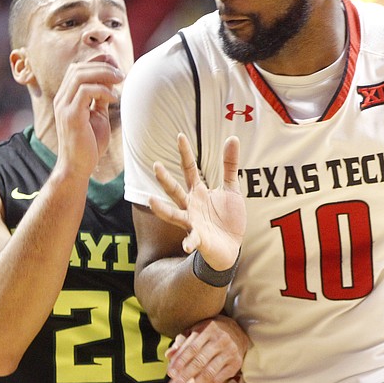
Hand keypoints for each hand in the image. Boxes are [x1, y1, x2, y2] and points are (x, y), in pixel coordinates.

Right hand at [53, 61, 123, 177]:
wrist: (78, 166)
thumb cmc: (89, 143)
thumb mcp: (98, 115)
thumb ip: (101, 98)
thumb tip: (111, 80)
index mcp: (66, 97)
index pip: (76, 69)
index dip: (96, 62)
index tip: (116, 66)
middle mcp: (61, 99)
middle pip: (77, 68)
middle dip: (102, 66)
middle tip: (121, 74)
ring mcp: (64, 107)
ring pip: (80, 76)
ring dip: (103, 74)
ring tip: (120, 81)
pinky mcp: (71, 116)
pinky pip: (85, 92)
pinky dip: (103, 90)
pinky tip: (114, 98)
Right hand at [149, 133, 244, 270]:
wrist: (231, 246)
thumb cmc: (228, 217)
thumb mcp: (232, 188)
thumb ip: (230, 166)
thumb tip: (232, 138)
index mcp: (198, 192)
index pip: (189, 169)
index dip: (185, 153)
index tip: (180, 136)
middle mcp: (191, 206)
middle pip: (175, 190)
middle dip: (165, 179)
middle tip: (156, 165)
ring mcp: (193, 222)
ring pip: (174, 214)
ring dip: (162, 209)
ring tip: (151, 201)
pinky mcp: (199, 238)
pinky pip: (192, 240)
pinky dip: (189, 242)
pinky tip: (186, 245)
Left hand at [165, 315, 247, 382]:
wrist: (236, 333)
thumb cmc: (210, 334)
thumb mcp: (197, 332)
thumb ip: (182, 343)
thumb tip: (168, 355)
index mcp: (209, 329)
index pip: (192, 347)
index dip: (180, 361)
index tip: (170, 373)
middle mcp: (221, 340)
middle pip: (200, 361)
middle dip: (184, 377)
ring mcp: (230, 352)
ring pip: (209, 373)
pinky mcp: (235, 364)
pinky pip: (218, 380)